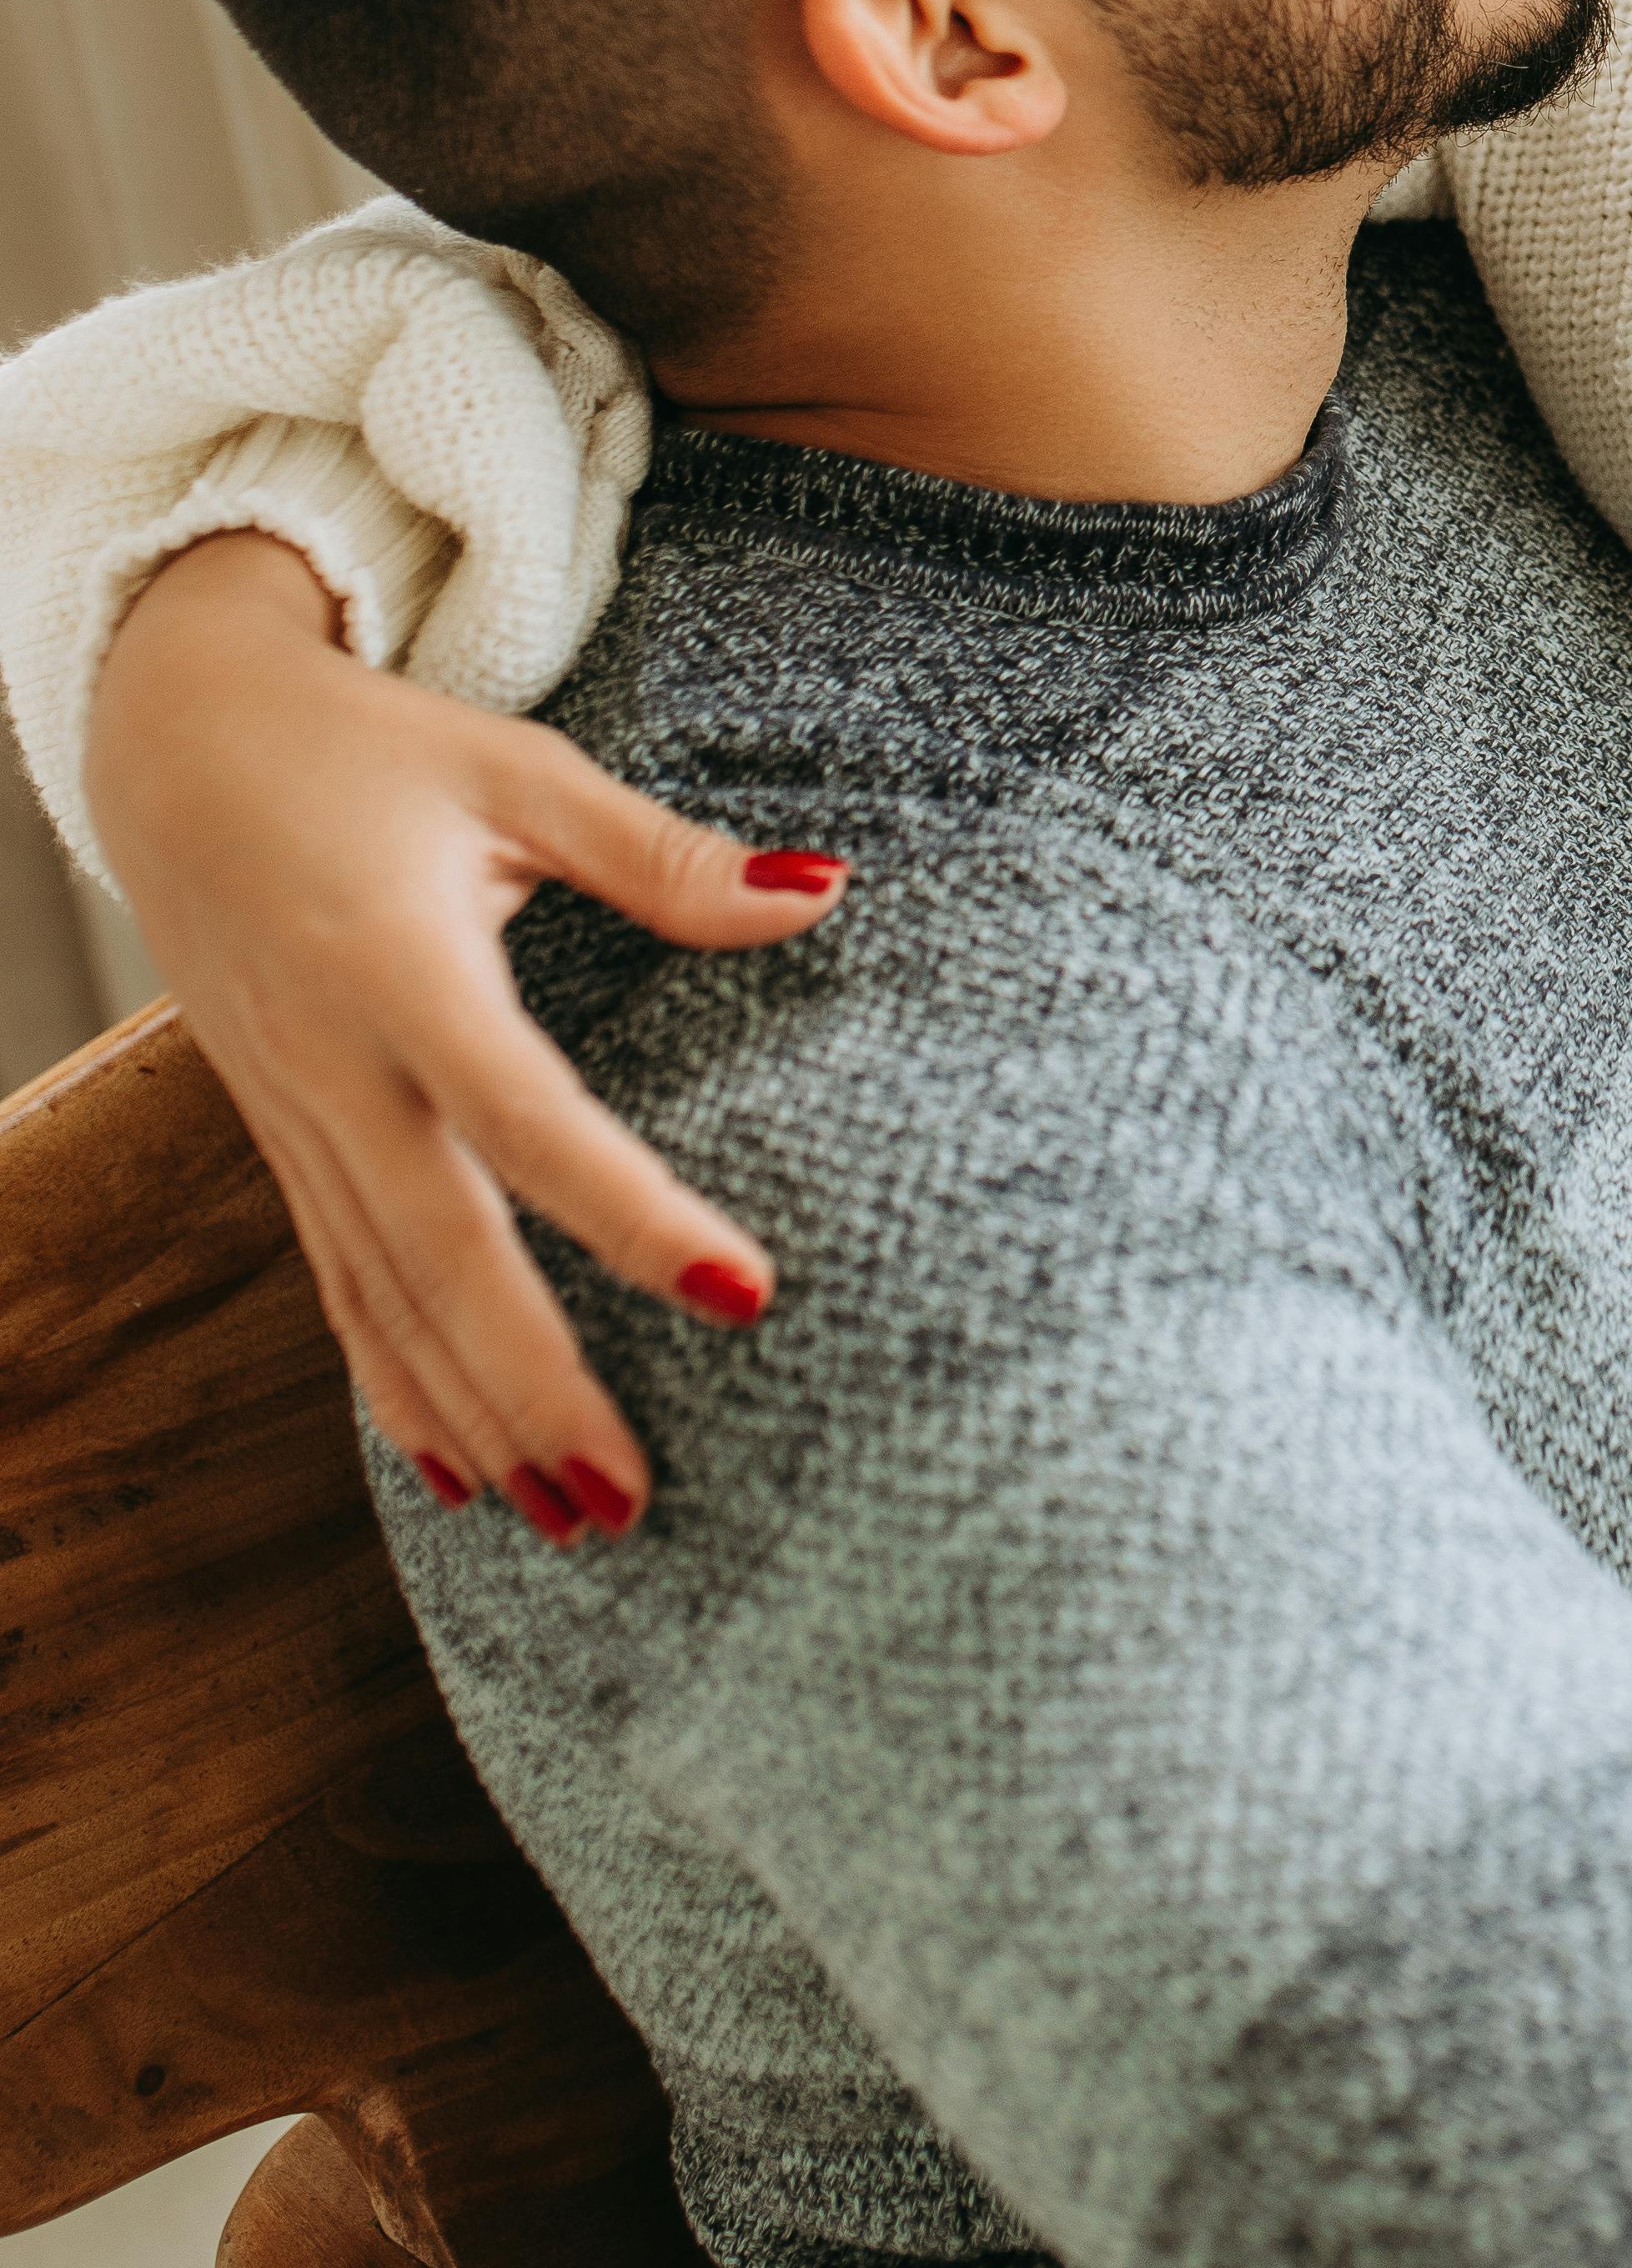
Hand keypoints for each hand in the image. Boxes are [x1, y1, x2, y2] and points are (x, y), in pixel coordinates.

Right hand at [81, 535, 845, 1539]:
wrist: (173, 746)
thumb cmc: (367, 750)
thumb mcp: (516, 772)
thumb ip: (659, 853)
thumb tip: (821, 892)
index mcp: (401, 971)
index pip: (531, 1118)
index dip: (633, 1213)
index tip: (744, 1296)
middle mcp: (336, 1066)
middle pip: (439, 1255)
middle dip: (534, 1385)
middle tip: (629, 1499)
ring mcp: (297, 1118)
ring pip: (382, 1297)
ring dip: (471, 1414)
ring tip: (569, 1521)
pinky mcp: (282, 1140)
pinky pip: (338, 1285)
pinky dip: (393, 1384)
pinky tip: (454, 1469)